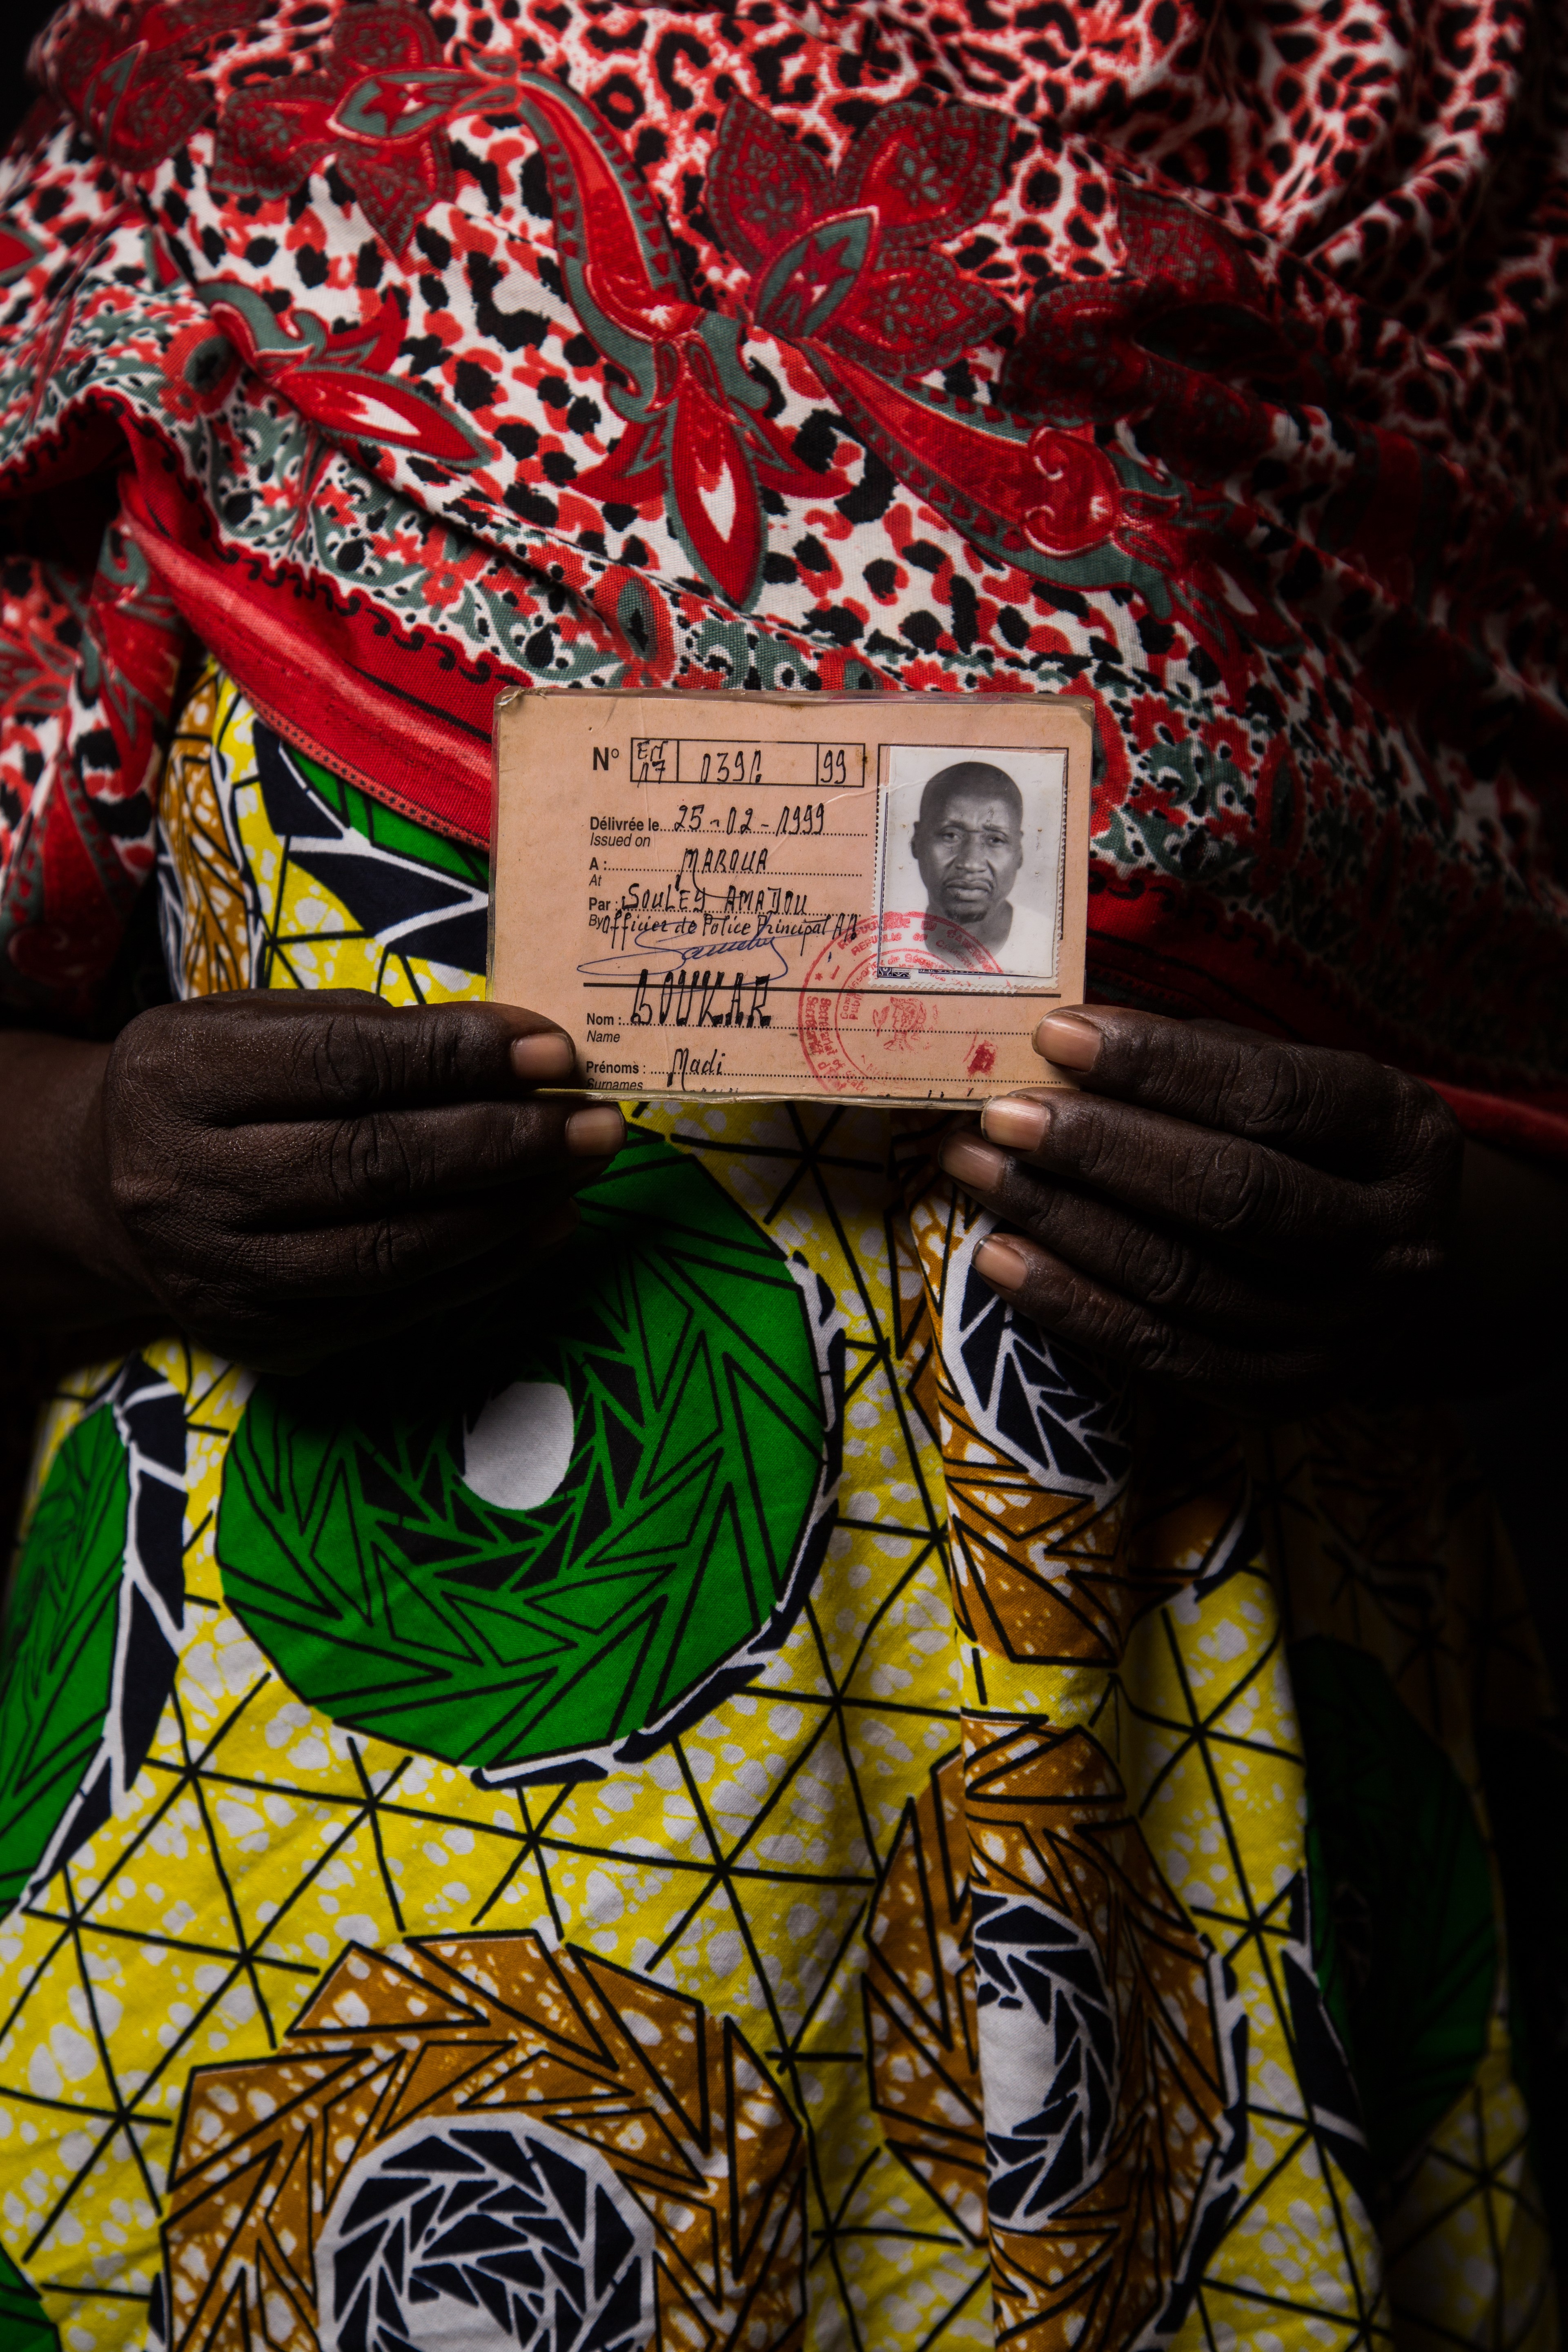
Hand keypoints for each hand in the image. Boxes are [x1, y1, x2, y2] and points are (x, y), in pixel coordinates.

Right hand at [76, 989, 622, 1370]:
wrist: (108, 1197)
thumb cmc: (215, 1089)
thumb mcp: (256, 1024)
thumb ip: (368, 1028)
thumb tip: (513, 1051)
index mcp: (179, 1079)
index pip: (343, 1064)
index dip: (459, 1057)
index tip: (556, 1048)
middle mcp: (185, 1184)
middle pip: (373, 1163)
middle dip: (506, 1139)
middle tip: (595, 1119)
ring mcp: (224, 1276)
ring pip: (393, 1249)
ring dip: (511, 1209)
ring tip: (583, 1168)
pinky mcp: (267, 1339)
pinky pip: (399, 1309)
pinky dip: (486, 1268)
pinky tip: (547, 1226)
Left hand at [938, 1007, 1464, 1418]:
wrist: (1392, 1271)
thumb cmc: (1312, 1148)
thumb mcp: (1295, 1081)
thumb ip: (1202, 1061)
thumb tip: (1068, 1039)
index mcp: (1404, 1135)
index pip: (1270, 1096)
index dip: (1157, 1065)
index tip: (1057, 1035)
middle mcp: (1394, 1241)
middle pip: (1228, 1194)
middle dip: (1099, 1151)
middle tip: (998, 1113)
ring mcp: (1345, 1331)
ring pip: (1184, 1280)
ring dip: (1062, 1223)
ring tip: (975, 1171)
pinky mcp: (1285, 1393)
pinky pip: (1162, 1353)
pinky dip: (1071, 1306)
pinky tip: (999, 1258)